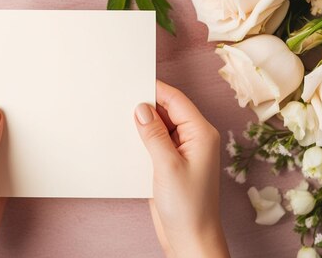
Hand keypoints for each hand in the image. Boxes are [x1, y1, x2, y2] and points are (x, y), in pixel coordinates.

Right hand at [134, 80, 228, 257]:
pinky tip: (127, 141)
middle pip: (167, 111)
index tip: (133, 83)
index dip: (155, 90)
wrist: (189, 238)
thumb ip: (154, 135)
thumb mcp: (167, 166)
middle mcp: (193, 139)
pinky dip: (142, 140)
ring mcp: (182, 152)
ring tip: (120, 121)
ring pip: (159, 127)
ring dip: (142, 125)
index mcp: (201, 134)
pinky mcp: (170, 164)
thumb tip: (142, 109)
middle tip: (121, 101)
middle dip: (146, 107)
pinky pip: (155, 143)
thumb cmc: (188, 206)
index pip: (176, 101)